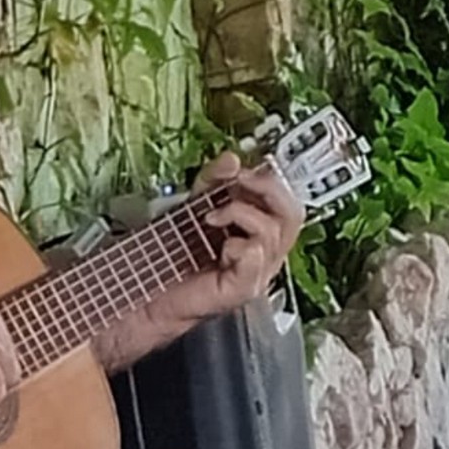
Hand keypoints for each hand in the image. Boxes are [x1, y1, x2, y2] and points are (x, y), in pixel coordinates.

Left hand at [159, 151, 303, 323]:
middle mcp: (266, 251)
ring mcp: (258, 272)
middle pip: (292, 214)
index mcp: (262, 230)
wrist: (156, 289)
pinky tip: (223, 247)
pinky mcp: (243, 289)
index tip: (243, 170)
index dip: (269, 179)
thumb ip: (214, 179)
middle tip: (240, 182)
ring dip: (240, 214)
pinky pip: (255, 260)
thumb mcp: (196, 203)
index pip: (286, 199)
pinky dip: (239, 246)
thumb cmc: (179, 254)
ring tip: (213, 217)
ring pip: (272, 233)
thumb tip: (232, 159)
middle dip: (267, 189)